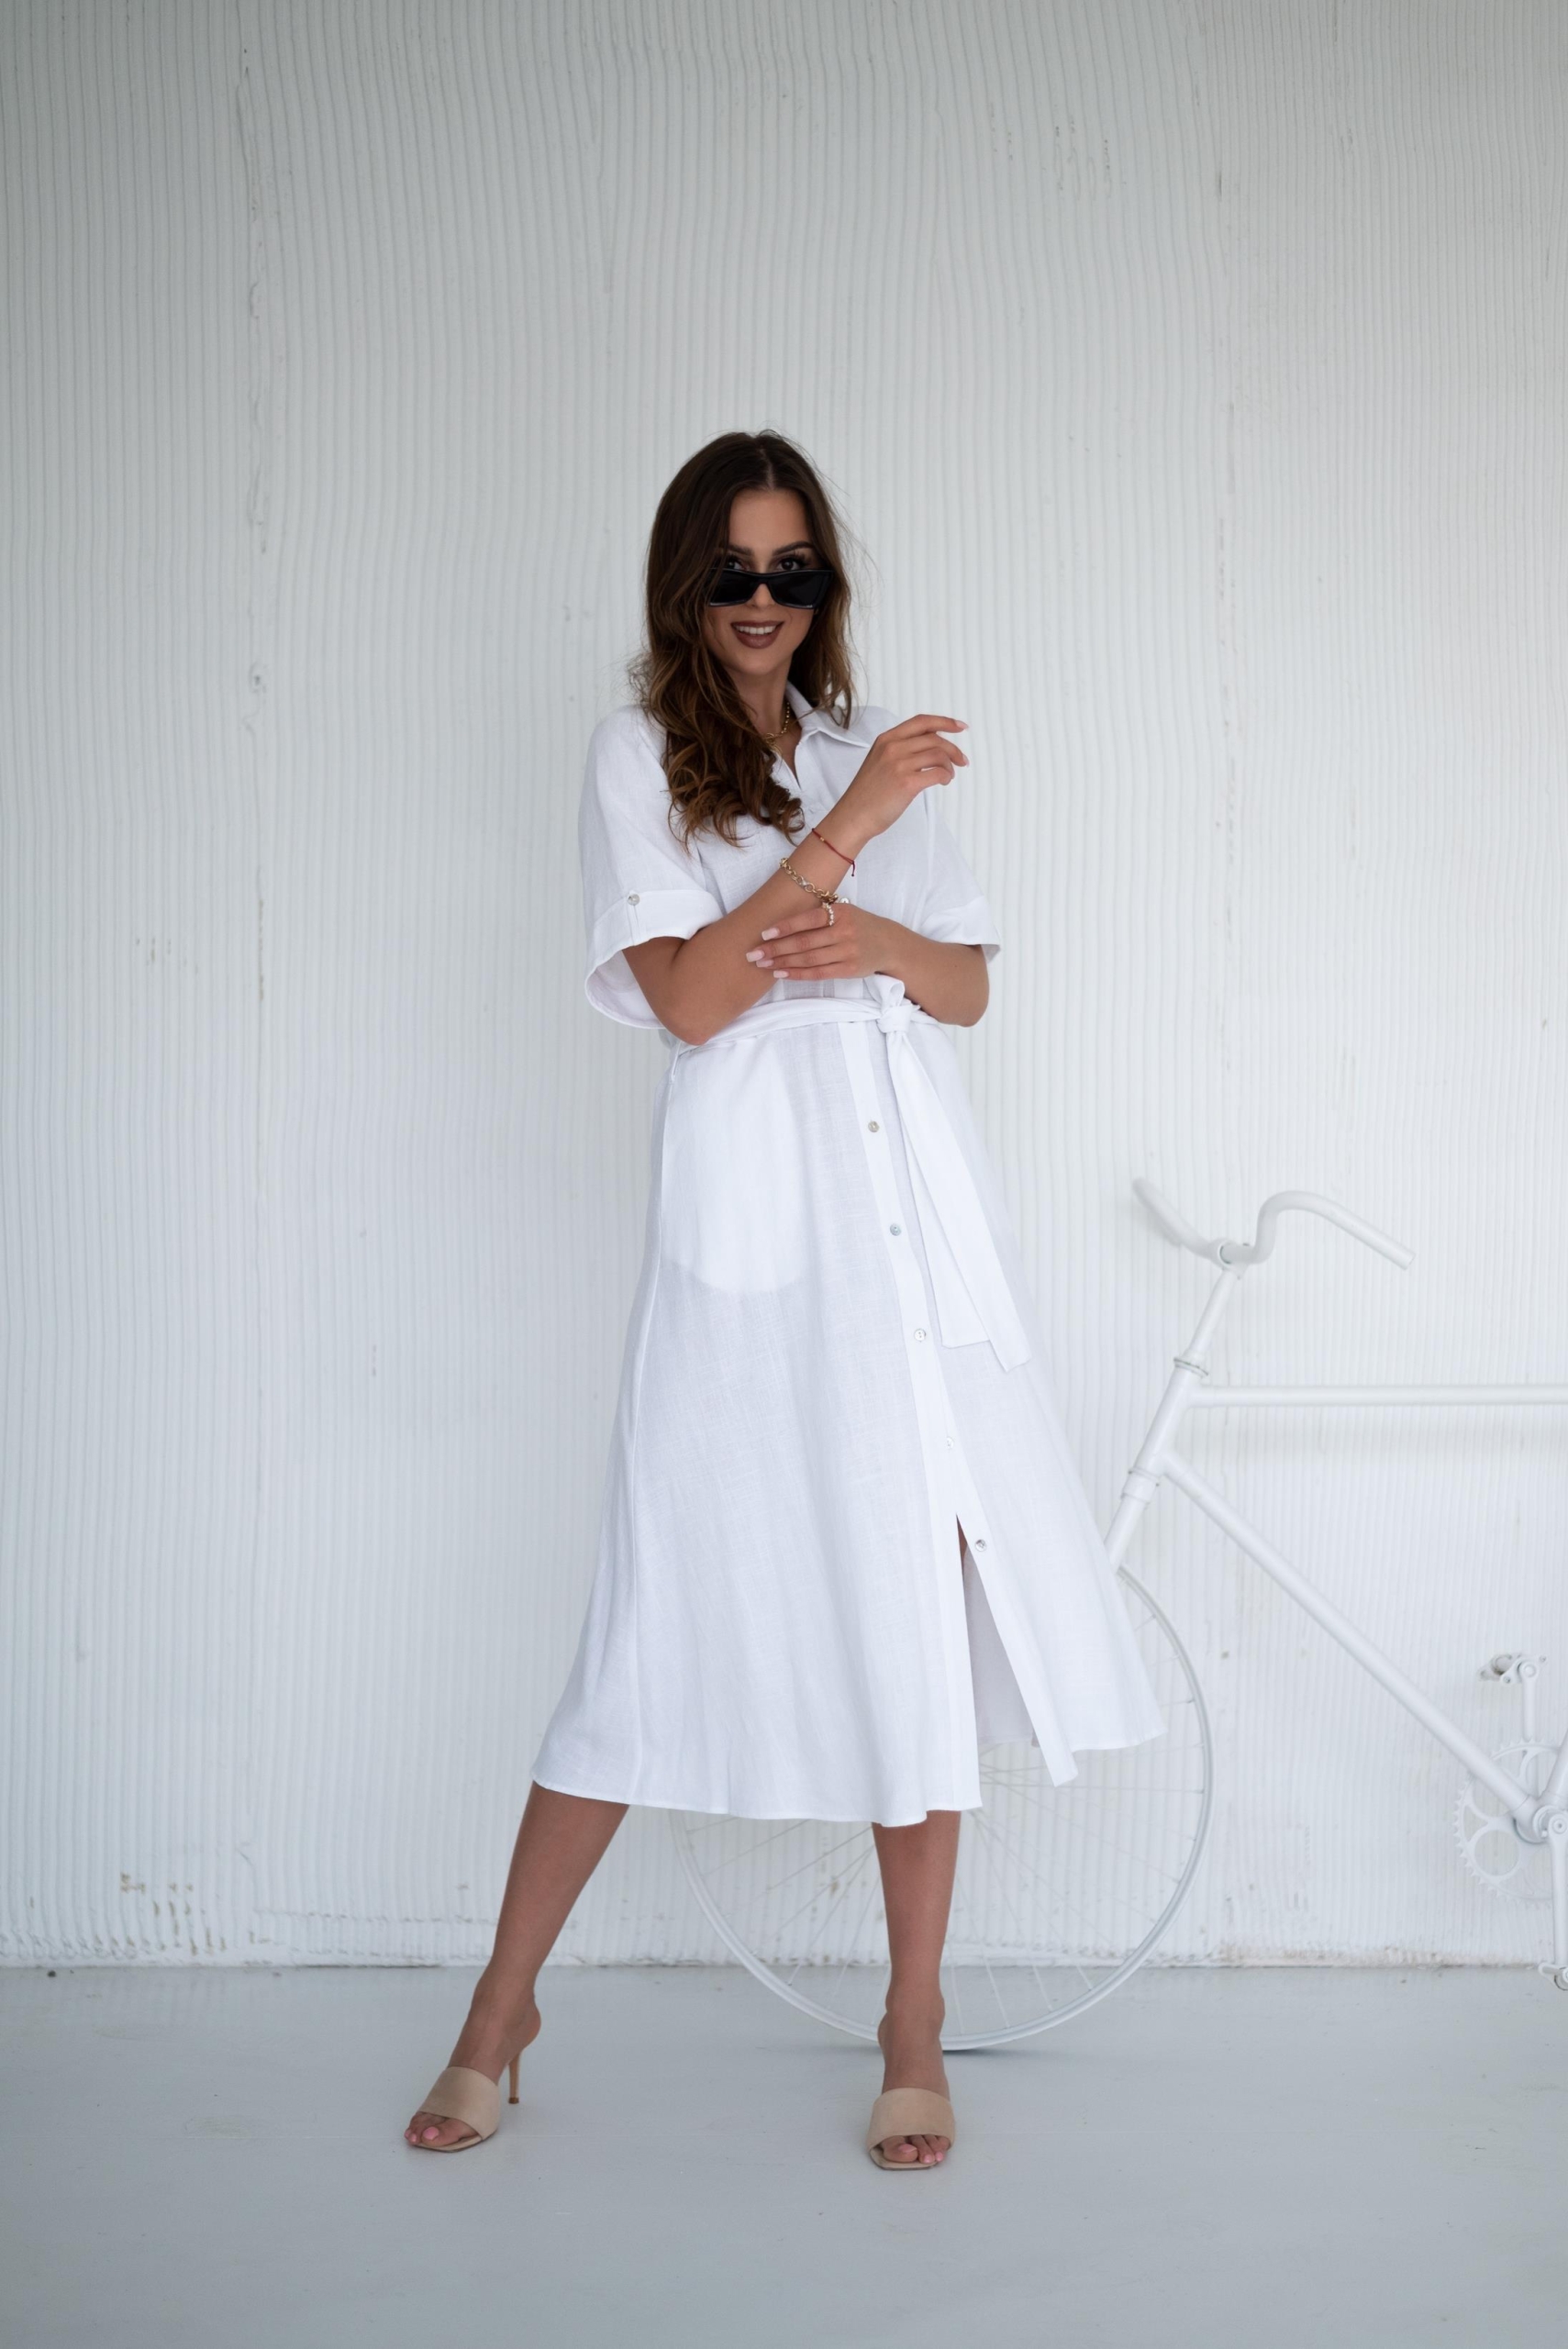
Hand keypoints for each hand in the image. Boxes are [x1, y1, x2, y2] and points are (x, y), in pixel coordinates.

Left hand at [744, 900, 892, 981]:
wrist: (888, 943)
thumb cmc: (858, 924)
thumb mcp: (844, 911)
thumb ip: (820, 915)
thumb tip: (781, 922)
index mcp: (841, 912)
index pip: (808, 919)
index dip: (784, 927)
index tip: (763, 934)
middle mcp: (844, 932)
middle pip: (804, 942)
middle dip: (776, 949)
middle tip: (754, 953)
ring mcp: (847, 952)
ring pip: (809, 959)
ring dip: (783, 963)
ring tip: (763, 964)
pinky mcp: (848, 970)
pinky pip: (818, 973)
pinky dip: (798, 974)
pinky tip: (781, 974)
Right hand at [836, 713, 968, 840]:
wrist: (853, 816)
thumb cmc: (867, 794)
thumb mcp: (879, 761)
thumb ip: (900, 750)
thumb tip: (931, 746)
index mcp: (886, 739)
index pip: (921, 722)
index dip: (944, 722)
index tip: (960, 726)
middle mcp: (892, 747)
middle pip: (935, 738)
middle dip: (954, 749)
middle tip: (962, 761)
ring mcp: (899, 764)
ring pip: (939, 754)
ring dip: (950, 766)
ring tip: (948, 776)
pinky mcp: (907, 783)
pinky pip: (938, 773)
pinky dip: (946, 776)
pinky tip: (943, 782)